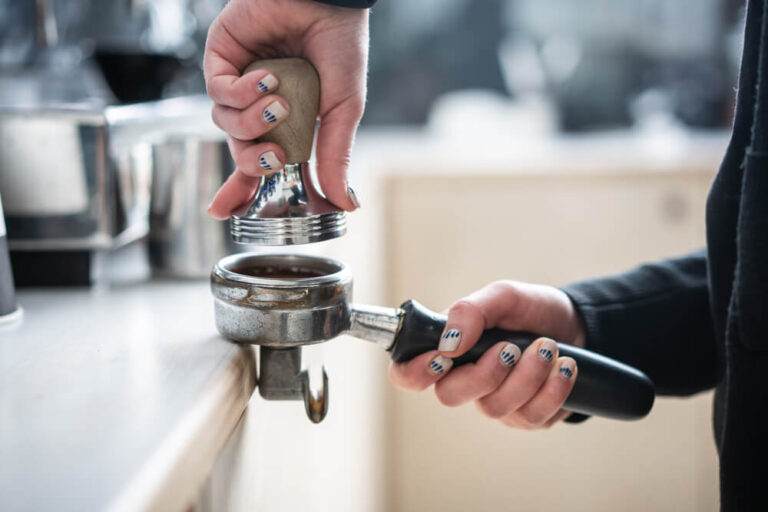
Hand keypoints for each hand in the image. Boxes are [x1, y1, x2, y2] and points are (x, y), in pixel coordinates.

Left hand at [203, 0, 367, 217]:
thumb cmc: (340, 47)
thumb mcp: (344, 109)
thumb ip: (336, 156)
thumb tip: (346, 204)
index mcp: (286, 121)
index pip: (259, 162)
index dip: (242, 189)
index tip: (226, 213)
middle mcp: (258, 105)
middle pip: (239, 151)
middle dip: (253, 161)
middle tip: (274, 156)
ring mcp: (238, 82)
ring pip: (225, 124)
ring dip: (251, 121)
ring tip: (279, 101)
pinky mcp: (222, 58)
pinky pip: (217, 93)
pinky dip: (240, 93)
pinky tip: (264, 79)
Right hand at [389, 281, 586, 428]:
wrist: (576, 324)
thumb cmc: (530, 310)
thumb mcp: (503, 296)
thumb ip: (470, 311)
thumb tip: (448, 341)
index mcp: (449, 349)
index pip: (407, 373)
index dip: (414, 372)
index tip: (442, 357)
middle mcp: (465, 380)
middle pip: (449, 396)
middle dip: (484, 372)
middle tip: (511, 347)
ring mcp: (495, 402)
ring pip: (494, 408)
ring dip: (527, 375)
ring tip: (548, 347)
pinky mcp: (526, 417)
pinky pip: (531, 417)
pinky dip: (552, 388)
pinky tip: (565, 366)